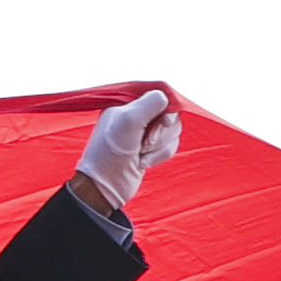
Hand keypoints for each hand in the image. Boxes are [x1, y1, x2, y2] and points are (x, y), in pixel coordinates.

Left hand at [72, 85, 181, 215]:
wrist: (106, 186)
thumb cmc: (111, 151)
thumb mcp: (129, 120)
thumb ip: (151, 103)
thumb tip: (167, 98)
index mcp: (128, 103)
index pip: (160, 95)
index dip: (166, 110)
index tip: (163, 122)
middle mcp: (137, 115)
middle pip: (171, 114)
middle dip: (162, 133)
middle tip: (144, 143)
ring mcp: (145, 132)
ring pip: (173, 131)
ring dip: (160, 147)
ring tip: (140, 154)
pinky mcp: (151, 148)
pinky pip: (171, 145)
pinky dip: (161, 156)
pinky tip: (143, 162)